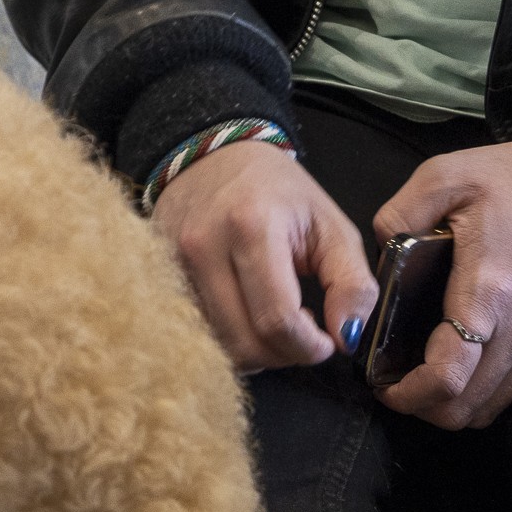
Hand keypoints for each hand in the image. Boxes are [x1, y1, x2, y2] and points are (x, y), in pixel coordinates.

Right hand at [151, 141, 380, 371]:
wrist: (213, 156)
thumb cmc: (278, 190)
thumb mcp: (332, 226)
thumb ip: (352, 283)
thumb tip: (347, 338)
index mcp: (250, 227)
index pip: (278, 319)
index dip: (310, 347)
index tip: (327, 341)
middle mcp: (202, 247)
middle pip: (244, 342)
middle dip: (285, 354)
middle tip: (304, 334)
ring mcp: (173, 263)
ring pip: (218, 344)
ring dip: (256, 349)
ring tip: (275, 320)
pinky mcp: (159, 276)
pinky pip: (198, 330)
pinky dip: (229, 337)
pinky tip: (246, 315)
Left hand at [372, 134, 511, 429]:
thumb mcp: (446, 175)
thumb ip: (400, 213)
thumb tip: (378, 251)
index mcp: (488, 290)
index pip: (449, 373)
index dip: (408, 393)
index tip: (379, 383)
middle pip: (466, 407)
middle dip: (422, 406)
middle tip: (390, 381)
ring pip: (490, 406)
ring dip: (449, 405)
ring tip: (416, 377)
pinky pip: (510, 388)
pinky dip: (478, 392)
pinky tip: (454, 366)